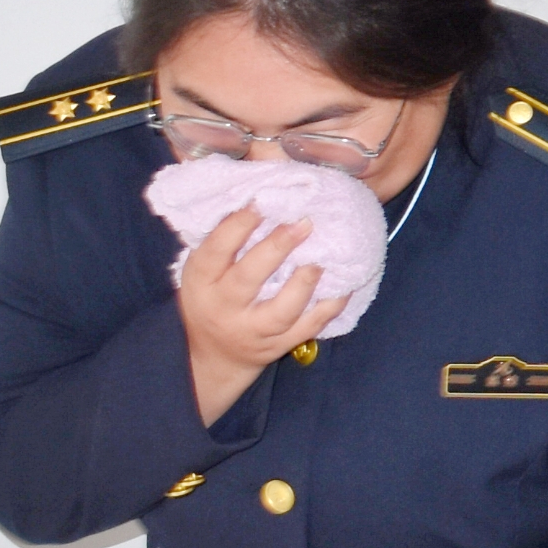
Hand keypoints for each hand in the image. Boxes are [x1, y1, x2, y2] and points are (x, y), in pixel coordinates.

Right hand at [179, 205, 340, 426]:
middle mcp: (224, 307)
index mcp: (201, 282)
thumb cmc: (210, 295)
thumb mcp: (203, 268)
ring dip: (305, 283)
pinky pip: (308, 327)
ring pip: (280, 310)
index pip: (215, 251)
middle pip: (248, 278)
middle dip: (277, 248)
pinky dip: (329, 307)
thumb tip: (258, 192)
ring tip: (321, 257)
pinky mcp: (278, 345)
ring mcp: (253, 330)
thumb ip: (223, 238)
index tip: (262, 201)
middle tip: (304, 222)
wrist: (211, 355)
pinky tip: (345, 285)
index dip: (237, 225)